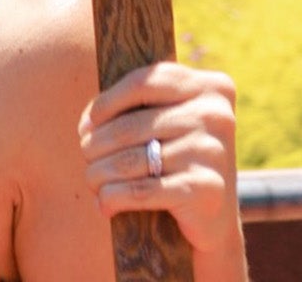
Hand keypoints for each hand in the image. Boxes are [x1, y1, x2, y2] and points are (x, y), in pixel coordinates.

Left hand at [81, 61, 241, 266]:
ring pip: (134, 159)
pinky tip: (104, 203)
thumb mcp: (171, 122)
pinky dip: (116, 197)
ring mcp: (212, 152)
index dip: (108, 101)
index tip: (87, 122)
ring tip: (90, 180)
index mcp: (210, 86)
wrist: (216, 220)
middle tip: (85, 154)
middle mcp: (215, 115)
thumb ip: (141, 107)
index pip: (144, 81)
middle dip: (98, 142)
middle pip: (134, 125)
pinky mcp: (205, 190)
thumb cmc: (181, 161)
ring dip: (101, 172)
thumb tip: (89, 121)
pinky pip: (143, 190)